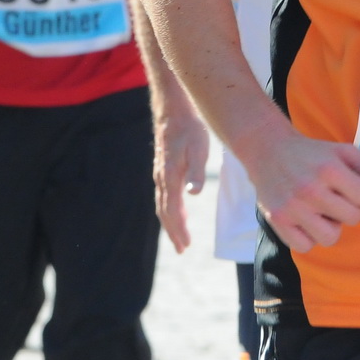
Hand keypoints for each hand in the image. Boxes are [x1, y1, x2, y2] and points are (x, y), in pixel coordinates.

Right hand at [154, 104, 210, 252]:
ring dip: (170, 222)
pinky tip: (179, 211)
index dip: (179, 229)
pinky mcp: (163, 167)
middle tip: (182, 249)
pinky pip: (164, 195)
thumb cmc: (190, 129)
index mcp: (169, 176)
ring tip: (180, 237)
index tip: (185, 245)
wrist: (174, 110)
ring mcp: (160, 173)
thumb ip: (196, 172)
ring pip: (162, 204)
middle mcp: (161, 178)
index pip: (172, 210)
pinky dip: (170, 208)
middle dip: (173, 231)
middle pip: (164, 212)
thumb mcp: (199, 149)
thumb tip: (193, 194)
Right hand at [241, 125, 359, 252]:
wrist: (268, 149)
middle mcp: (310, 189)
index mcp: (329, 169)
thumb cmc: (312, 153)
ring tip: (320, 211)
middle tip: (332, 196)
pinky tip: (305, 220)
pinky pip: (305, 246)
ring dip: (330, 226)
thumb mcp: (342, 152)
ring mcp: (292, 207)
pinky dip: (308, 237)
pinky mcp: (277, 220)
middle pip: (353, 218)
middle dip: (347, 208)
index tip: (350, 186)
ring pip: (331, 237)